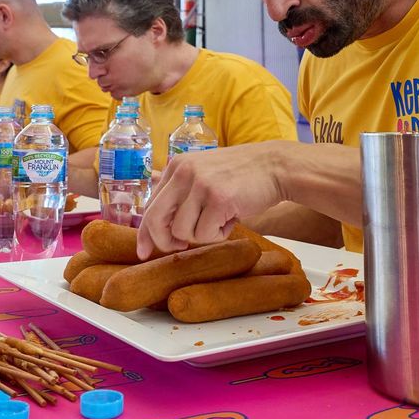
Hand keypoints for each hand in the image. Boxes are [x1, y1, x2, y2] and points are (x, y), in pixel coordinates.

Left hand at [136, 142, 285, 258]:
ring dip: (201, 235)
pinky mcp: (218, 199)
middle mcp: (184, 172)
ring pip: (182, 231)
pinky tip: (231, 218)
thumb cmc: (241, 175)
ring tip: (219, 220)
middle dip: (164, 242)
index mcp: (177, 166)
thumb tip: (152, 213)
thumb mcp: (204, 173)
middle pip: (156, 220)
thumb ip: (180, 190)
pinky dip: (219, 234)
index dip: (146, 233)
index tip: (143, 251)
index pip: (151, 205)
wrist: (275, 166)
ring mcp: (200, 185)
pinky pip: (206, 234)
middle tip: (179, 248)